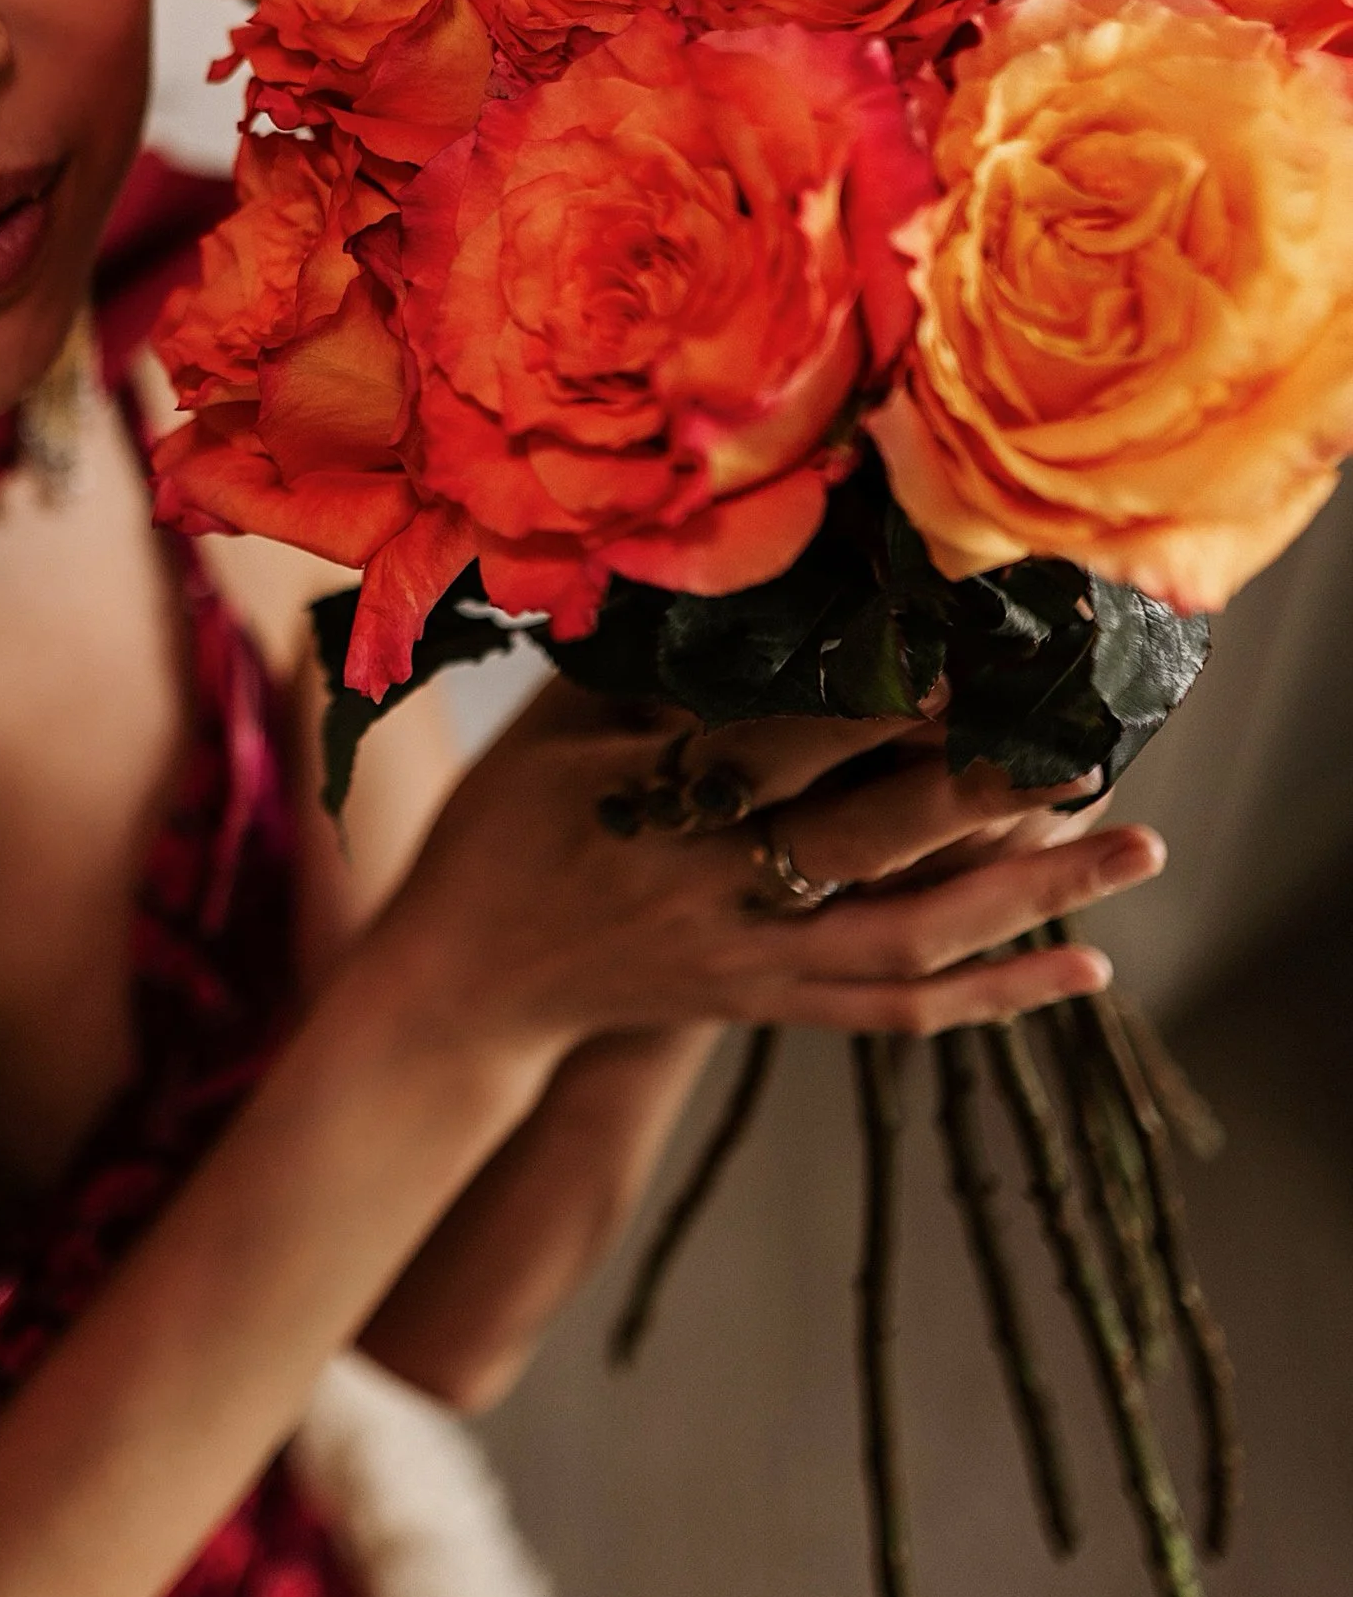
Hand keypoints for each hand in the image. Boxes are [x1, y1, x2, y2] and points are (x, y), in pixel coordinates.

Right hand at [378, 684, 1156, 1070]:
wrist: (461, 986)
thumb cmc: (502, 829)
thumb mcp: (551, 730)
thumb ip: (651, 670)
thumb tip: (761, 587)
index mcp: (647, 808)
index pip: (781, 751)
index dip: (877, 708)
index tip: (969, 661)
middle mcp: (709, 892)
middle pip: (866, 849)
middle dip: (983, 798)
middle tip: (1085, 749)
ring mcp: (747, 963)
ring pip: (905, 942)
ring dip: (1029, 898)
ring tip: (1135, 850)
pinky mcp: (768, 1007)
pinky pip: (896, 1010)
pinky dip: (996, 994)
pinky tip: (1085, 967)